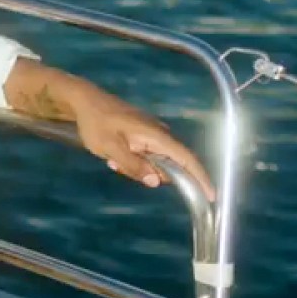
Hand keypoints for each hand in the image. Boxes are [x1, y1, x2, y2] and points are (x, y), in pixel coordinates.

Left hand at [71, 84, 215, 200]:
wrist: (85, 102)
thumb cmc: (96, 123)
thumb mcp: (110, 148)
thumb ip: (133, 165)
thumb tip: (157, 182)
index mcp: (156, 135)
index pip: (186, 158)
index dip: (200, 177)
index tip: (211, 195)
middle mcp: (160, 134)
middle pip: (169, 166)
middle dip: (149, 174)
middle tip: (118, 165)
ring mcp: (152, 135)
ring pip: (155, 164)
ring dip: (137, 169)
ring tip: (112, 159)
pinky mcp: (144, 137)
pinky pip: (146, 158)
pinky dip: (132, 163)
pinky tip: (113, 157)